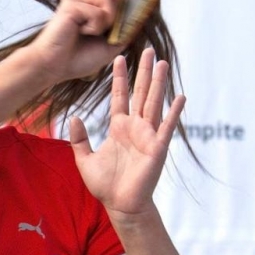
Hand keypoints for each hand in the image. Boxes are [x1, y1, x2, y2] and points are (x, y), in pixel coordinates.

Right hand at [29, 0, 124, 84]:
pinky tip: (78, 32)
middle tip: (101, 32)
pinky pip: (97, 12)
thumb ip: (124, 31)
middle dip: (116, 15)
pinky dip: (94, 27)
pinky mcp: (71, 4)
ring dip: (105, 21)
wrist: (54, 67)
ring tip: (89, 32)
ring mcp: (77, 0)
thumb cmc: (77, 60)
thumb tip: (140, 18)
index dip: (127, 3)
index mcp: (92, 7)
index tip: (133, 12)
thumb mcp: (109, 46)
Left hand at [69, 48, 185, 220]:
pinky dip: (174, 112)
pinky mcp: (157, 148)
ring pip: (154, 103)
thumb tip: (73, 117)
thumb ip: (79, 138)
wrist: (119, 205)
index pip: (119, 97)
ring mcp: (148, 136)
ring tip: (162, 63)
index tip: (119, 57)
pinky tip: (180, 96)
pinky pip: (167, 127)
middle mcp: (135, 128)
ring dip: (159, 83)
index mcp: (118, 128)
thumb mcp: (84, 159)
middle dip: (143, 72)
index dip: (119, 78)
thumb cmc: (105, 185)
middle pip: (140, 93)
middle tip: (147, 49)